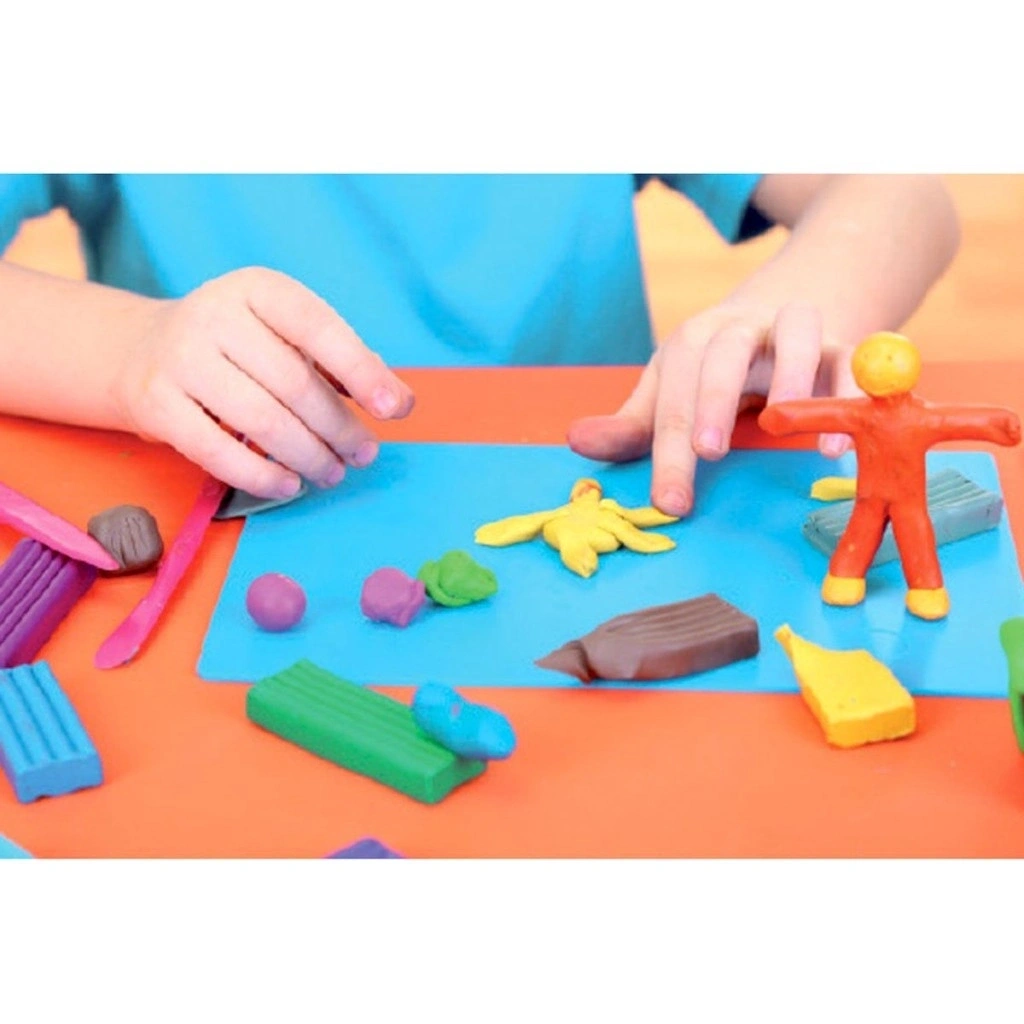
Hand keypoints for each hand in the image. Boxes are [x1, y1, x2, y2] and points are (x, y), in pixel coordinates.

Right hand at [110, 267, 413, 497]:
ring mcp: (180, 358)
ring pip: (262, 421)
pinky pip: (217, 451)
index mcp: (258, 288)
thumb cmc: (239, 347)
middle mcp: (215, 314)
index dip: (362, 371)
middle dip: (340, 428)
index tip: (395, 409)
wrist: (140, 350)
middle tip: (364, 455)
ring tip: (332, 473)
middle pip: (295, 384)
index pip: (318, 328)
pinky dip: (261, 476)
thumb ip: (343, 363)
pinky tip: (289, 485)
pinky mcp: (156, 403)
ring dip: (308, 456)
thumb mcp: (286, 335)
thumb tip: (399, 401)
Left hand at [567, 301, 859, 515]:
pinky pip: (850, 360)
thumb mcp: (669, 392)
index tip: (668, 502)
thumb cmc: (712, 370)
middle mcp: (739, 328)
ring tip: (784, 429)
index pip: (673, 395)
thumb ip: (631, 425)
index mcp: (691, 343)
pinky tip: (838, 444)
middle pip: (723, 354)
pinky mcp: (839, 345)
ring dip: (791, 379)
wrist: (777, 318)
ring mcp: (791, 330)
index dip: (668, 450)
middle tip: (709, 452)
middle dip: (714, 400)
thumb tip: (576, 441)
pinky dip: (850, 394)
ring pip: (795, 333)